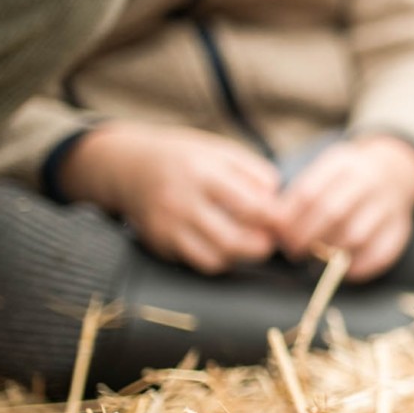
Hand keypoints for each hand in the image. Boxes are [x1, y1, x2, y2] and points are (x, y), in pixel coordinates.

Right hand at [61, 123, 282, 273]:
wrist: (128, 167)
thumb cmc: (185, 158)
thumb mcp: (220, 150)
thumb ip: (255, 172)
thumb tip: (280, 201)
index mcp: (203, 171)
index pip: (251, 206)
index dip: (276, 219)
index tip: (285, 220)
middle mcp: (182, 200)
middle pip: (234, 240)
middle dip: (262, 245)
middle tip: (271, 238)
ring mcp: (168, 225)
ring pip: (217, 258)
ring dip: (241, 255)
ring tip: (247, 240)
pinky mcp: (159, 243)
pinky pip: (198, 262)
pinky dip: (218, 258)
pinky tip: (223, 244)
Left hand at [277, 134, 413, 280]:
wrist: (397, 170)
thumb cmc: (347, 179)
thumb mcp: (326, 170)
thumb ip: (301, 194)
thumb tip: (275, 226)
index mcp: (344, 164)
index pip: (309, 193)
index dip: (289, 219)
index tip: (279, 234)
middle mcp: (370, 181)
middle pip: (332, 212)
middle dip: (306, 237)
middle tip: (293, 251)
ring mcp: (389, 205)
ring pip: (355, 235)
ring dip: (329, 253)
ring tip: (316, 259)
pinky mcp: (402, 228)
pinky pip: (381, 253)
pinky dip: (360, 267)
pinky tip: (344, 269)